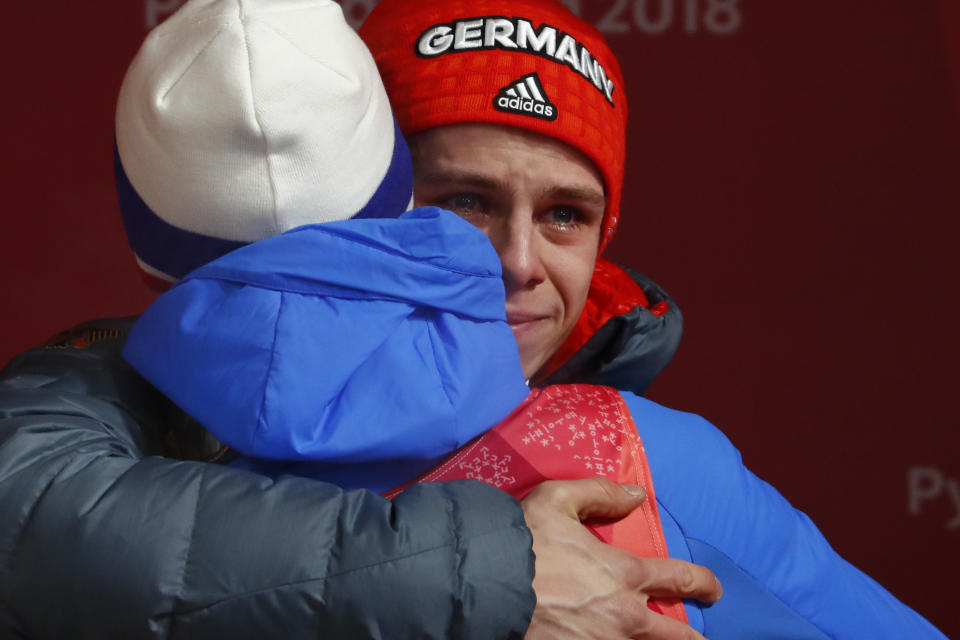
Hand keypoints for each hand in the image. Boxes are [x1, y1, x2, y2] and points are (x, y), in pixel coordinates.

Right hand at [522, 478, 721, 639]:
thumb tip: (636, 494)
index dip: (702, 583)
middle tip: (702, 639)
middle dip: (694, 638)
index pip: (678, 577)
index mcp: (622, 573)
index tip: (713, 589)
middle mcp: (622, 615)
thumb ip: (600, 494)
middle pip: (675, 635)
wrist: (483, 585)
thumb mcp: (558, 500)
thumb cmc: (521, 541)